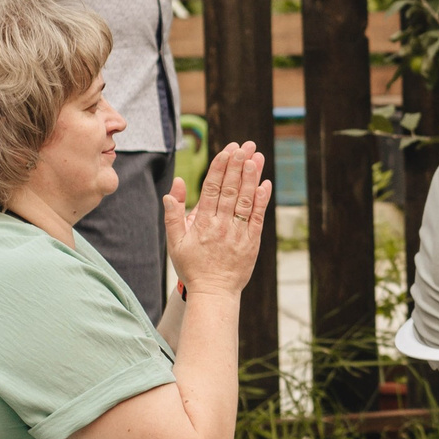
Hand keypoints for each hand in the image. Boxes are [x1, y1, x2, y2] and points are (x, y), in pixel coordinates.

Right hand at [164, 142, 272, 296]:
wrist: (214, 292)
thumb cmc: (192, 267)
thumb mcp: (175, 242)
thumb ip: (173, 213)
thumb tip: (175, 186)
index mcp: (202, 223)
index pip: (212, 188)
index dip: (220, 167)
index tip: (227, 149)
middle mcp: (221, 225)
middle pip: (230, 189)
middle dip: (238, 165)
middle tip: (245, 145)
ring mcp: (238, 233)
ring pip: (245, 200)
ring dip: (252, 178)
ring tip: (256, 157)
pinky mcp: (252, 242)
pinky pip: (257, 218)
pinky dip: (262, 200)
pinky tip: (265, 184)